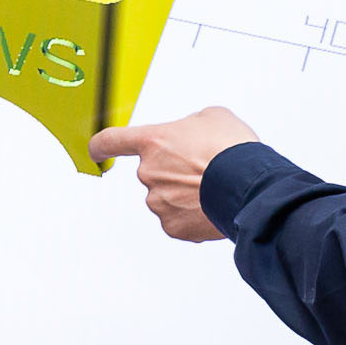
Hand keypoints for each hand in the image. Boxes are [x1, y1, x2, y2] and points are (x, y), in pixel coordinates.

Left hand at [88, 107, 260, 240]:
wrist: (249, 185)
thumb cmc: (232, 148)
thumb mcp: (212, 117)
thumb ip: (189, 126)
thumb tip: (190, 137)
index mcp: (153, 142)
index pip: (112, 140)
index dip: (102, 145)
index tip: (97, 150)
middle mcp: (148, 173)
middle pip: (154, 172)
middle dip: (175, 171)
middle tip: (204, 168)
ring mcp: (158, 202)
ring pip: (167, 197)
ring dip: (186, 193)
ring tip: (214, 187)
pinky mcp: (173, 227)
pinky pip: (179, 219)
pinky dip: (193, 215)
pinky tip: (212, 205)